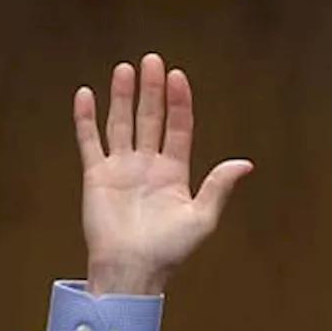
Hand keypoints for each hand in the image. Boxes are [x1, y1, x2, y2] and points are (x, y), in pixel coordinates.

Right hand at [74, 53, 252, 294]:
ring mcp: (122, 168)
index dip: (179, 102)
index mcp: (175, 173)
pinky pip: (90, 141)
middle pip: (150, 118)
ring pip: (121, 123)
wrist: (132, 270)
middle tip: (152, 60)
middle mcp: (148, 165)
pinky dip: (86, 118)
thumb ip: (219, 187)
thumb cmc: (169, 250)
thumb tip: (245, 163)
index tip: (178, 76)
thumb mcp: (201, 218)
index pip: (178, 128)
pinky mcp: (96, 175)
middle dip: (151, 90)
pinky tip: (86, 94)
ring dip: (122, 97)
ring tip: (125, 69)